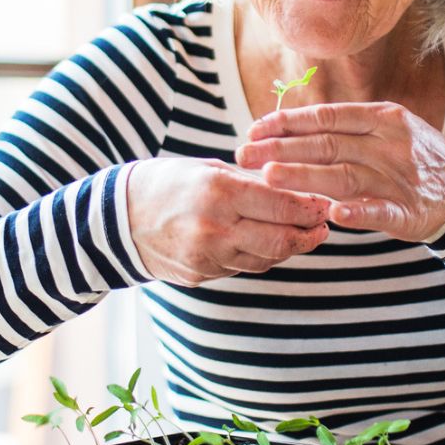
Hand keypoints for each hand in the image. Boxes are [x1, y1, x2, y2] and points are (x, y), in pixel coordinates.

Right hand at [126, 157, 331, 285]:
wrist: (118, 219)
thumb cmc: (167, 183)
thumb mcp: (208, 169)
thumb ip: (250, 182)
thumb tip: (295, 191)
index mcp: (219, 191)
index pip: (281, 204)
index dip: (310, 207)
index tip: (326, 204)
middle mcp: (216, 227)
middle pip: (281, 239)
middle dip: (309, 235)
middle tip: (324, 227)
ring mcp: (208, 256)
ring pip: (266, 258)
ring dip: (288, 248)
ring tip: (302, 235)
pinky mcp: (202, 275)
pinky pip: (243, 268)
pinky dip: (260, 256)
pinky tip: (267, 243)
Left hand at [235, 102, 444, 243]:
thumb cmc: (410, 157)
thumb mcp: (383, 130)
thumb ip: (342, 129)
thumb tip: (285, 127)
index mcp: (381, 118)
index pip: (326, 117)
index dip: (288, 122)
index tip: (253, 129)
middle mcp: (388, 143)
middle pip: (327, 144)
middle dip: (282, 149)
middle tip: (245, 154)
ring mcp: (399, 178)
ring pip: (345, 176)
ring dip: (307, 177)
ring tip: (270, 178)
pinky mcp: (409, 211)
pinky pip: (380, 211)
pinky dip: (358, 214)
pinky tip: (333, 215)